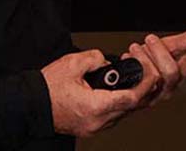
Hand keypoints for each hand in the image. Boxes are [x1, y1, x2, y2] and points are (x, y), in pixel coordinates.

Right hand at [41, 49, 161, 136]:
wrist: (34, 104)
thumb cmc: (49, 87)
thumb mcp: (72, 63)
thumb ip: (95, 58)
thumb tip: (107, 61)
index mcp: (95, 106)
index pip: (131, 98)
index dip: (145, 84)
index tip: (151, 72)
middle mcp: (99, 121)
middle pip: (131, 107)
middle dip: (143, 88)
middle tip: (147, 72)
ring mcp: (96, 127)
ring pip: (124, 112)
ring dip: (133, 96)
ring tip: (134, 78)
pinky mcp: (92, 126)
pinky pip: (114, 115)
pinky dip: (121, 102)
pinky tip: (120, 90)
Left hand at [123, 26, 185, 104]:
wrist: (125, 87)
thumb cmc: (147, 66)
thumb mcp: (167, 49)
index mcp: (178, 75)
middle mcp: (167, 87)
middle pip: (172, 72)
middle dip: (160, 51)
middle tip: (150, 38)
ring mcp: (152, 94)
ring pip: (153, 77)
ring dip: (142, 57)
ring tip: (135, 48)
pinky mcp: (136, 99)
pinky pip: (135, 85)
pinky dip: (130, 67)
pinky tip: (127, 59)